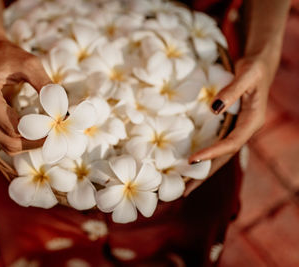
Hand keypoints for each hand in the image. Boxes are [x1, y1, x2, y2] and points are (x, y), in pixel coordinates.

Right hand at [0, 39, 51, 153]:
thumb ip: (45, 84)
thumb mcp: (30, 64)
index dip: (36, 131)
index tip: (55, 126)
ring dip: (28, 144)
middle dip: (34, 142)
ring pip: (6, 145)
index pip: (12, 127)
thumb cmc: (8, 55)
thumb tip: (60, 109)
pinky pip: (3, 140)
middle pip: (9, 141)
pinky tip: (36, 133)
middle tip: (55, 134)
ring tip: (47, 134)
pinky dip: (21, 141)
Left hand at [184, 55, 272, 195]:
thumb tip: (213, 109)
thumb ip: (232, 91)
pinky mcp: (232, 125)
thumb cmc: (255, 67)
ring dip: (204, 170)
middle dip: (206, 174)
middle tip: (185, 191)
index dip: (212, 153)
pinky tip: (192, 164)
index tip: (191, 161)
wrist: (260, 65)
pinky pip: (217, 145)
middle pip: (225, 158)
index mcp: (253, 121)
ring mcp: (239, 129)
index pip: (231, 143)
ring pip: (221, 155)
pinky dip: (206, 156)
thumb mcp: (246, 75)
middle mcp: (246, 130)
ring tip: (185, 186)